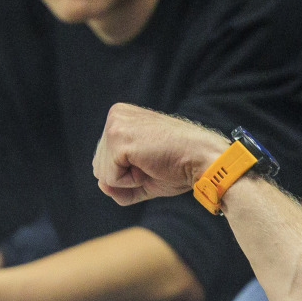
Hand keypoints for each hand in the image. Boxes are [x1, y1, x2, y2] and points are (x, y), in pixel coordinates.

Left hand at [93, 103, 227, 205]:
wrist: (203, 160)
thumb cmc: (177, 167)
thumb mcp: (140, 175)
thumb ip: (116, 183)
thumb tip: (101, 184)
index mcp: (121, 118)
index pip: (103, 162)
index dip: (128, 173)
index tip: (152, 159)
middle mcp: (115, 115)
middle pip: (98, 168)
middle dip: (125, 177)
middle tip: (153, 163)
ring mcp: (115, 125)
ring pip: (102, 175)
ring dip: (128, 179)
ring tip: (152, 163)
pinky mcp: (118, 138)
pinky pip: (110, 179)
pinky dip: (130, 182)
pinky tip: (149, 166)